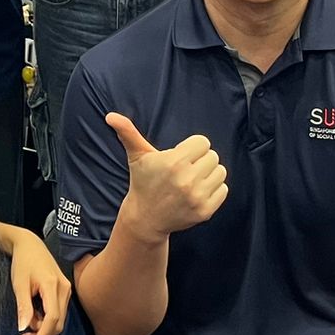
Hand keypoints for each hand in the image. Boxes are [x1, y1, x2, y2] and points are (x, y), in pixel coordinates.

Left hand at [0, 225, 70, 334]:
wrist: (30, 245)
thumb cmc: (23, 262)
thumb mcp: (19, 284)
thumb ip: (23, 307)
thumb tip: (23, 328)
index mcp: (53, 286)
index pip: (52, 319)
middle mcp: (64, 289)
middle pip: (58, 323)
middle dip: (41, 334)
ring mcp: (66, 290)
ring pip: (59, 319)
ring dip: (43, 327)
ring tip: (26, 322)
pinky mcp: (64, 291)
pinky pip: (59, 312)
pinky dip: (46, 319)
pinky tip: (34, 315)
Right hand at [106, 113, 226, 241]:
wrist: (146, 218)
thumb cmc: (143, 182)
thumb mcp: (137, 156)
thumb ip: (128, 133)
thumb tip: (110, 116)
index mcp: (174, 162)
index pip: (203, 142)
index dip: (192, 148)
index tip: (180, 156)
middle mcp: (187, 179)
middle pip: (213, 156)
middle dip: (200, 160)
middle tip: (185, 170)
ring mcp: (197, 197)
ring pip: (220, 171)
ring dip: (209, 174)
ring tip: (192, 180)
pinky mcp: (205, 211)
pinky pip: (223, 189)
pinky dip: (213, 190)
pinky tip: (197, 193)